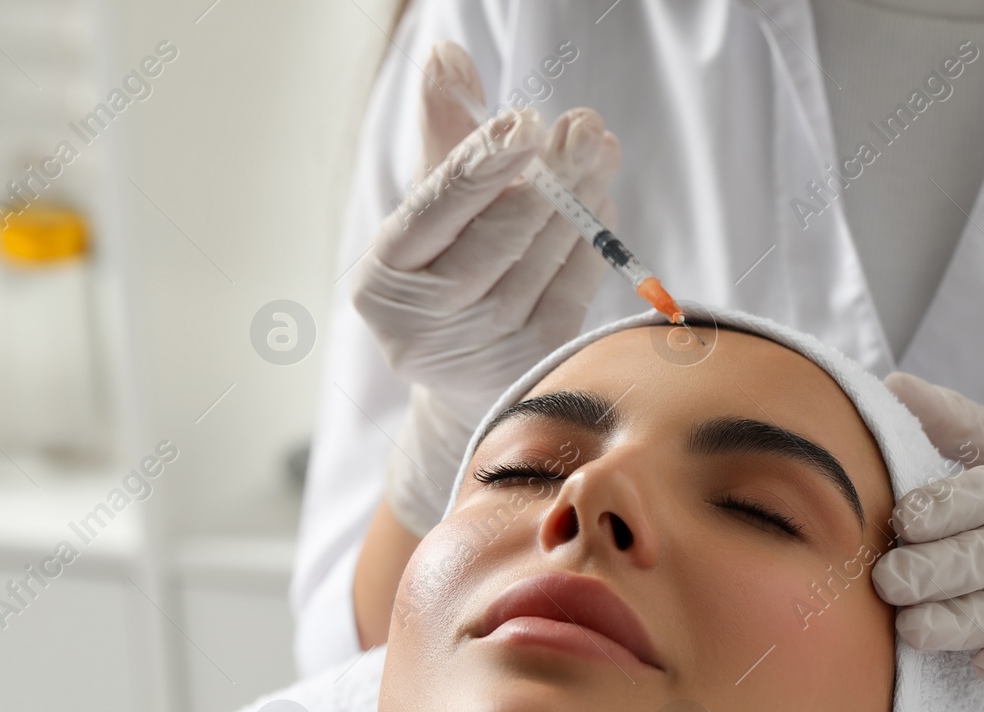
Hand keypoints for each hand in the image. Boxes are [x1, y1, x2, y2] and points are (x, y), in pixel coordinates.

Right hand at [354, 40, 620, 535]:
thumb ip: (444, 134)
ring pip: (541, 257)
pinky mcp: (531, 363)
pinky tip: (599, 203)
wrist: (466, 382)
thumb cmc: (446, 273)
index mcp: (383, 279)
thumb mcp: (435, 207)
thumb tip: (445, 56)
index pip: (436, 208)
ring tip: (598, 152)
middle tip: (584, 127)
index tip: (524, 122)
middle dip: (549, 175)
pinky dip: (591, 239)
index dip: (482, 162)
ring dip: (579, 198)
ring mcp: (480, 349)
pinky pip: (572, 287)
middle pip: (498, 233)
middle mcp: (424, 322)